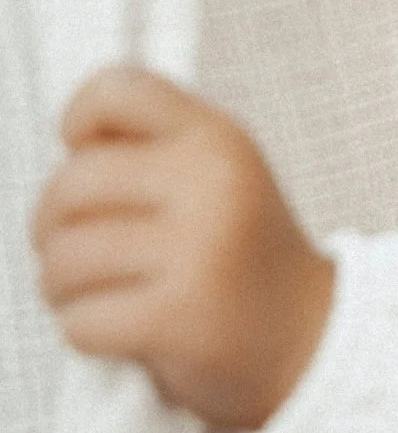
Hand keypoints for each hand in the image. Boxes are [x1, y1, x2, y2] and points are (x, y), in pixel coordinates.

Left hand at [30, 66, 334, 430]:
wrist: (309, 341)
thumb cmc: (242, 259)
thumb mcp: (218, 177)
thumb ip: (152, 147)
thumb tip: (70, 149)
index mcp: (219, 139)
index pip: (113, 91)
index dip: (78, 125)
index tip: (89, 161)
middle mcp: (212, 184)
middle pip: (69, 186)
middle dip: (53, 228)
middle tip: (80, 253)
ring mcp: (197, 252)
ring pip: (64, 258)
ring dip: (63, 288)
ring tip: (99, 293)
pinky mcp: (177, 318)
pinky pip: (80, 320)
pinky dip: (85, 332)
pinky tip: (121, 331)